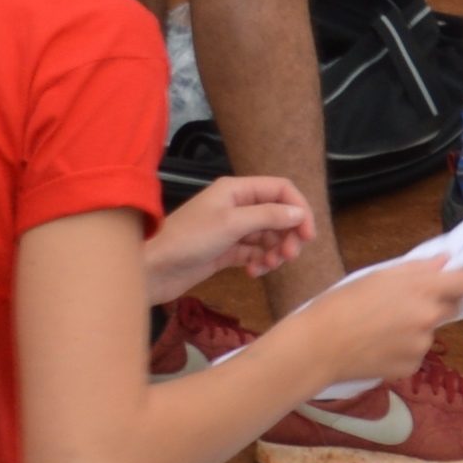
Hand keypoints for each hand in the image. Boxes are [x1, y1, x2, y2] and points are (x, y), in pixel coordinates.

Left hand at [144, 173, 311, 302]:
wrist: (154, 269)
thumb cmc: (187, 239)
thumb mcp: (231, 224)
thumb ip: (268, 216)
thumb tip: (299, 213)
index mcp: (236, 190)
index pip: (280, 190)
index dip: (298, 208)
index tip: (308, 234)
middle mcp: (236, 206)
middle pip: (277, 214)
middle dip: (288, 234)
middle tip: (290, 256)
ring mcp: (231, 229)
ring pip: (267, 236)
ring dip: (275, 250)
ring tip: (270, 265)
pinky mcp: (225, 251)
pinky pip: (253, 253)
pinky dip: (259, 261)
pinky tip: (254, 272)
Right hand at [279, 250, 462, 390]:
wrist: (319, 345)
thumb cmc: (343, 303)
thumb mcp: (378, 275)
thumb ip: (418, 268)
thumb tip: (445, 261)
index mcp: (424, 289)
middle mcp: (430, 318)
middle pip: (453, 307)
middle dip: (439, 303)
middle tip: (408, 303)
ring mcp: (422, 346)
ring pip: (430, 332)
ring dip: (416, 329)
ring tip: (381, 328)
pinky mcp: (411, 368)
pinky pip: (415, 355)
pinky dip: (403, 350)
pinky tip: (378, 347)